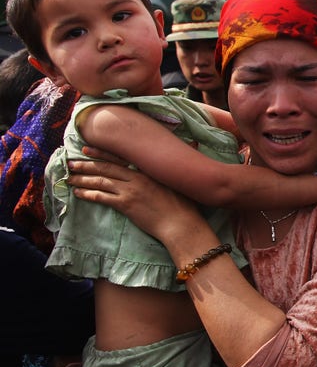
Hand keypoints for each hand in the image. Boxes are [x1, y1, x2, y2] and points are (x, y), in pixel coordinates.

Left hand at [67, 152, 202, 247]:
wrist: (181, 224)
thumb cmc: (185, 204)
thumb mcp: (183, 179)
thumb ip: (181, 161)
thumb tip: (195, 143)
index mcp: (148, 170)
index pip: (120, 158)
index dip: (102, 152)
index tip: (87, 148)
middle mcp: (136, 178)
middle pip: (105, 168)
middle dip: (86, 164)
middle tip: (71, 162)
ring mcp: (130, 191)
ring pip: (100, 181)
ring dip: (83, 178)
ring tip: (70, 177)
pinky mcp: (125, 205)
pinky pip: (101, 197)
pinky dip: (88, 193)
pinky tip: (78, 192)